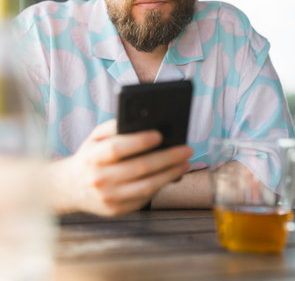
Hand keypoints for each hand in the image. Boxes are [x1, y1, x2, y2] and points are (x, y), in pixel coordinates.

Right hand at [46, 119, 192, 215]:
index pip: (117, 148)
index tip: (160, 135)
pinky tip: (171, 176)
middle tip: (186, 150)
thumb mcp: (94, 138)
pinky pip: (144, 198)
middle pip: (139, 168)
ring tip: (185, 163)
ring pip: (146, 186)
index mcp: (93, 157)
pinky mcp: (116, 211)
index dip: (139, 141)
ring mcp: (108, 198)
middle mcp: (99, 179)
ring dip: (170, 175)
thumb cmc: (89, 156)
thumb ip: (114, 127)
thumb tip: (142, 122)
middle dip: (167, 158)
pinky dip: (160, 186)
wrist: (69, 188)